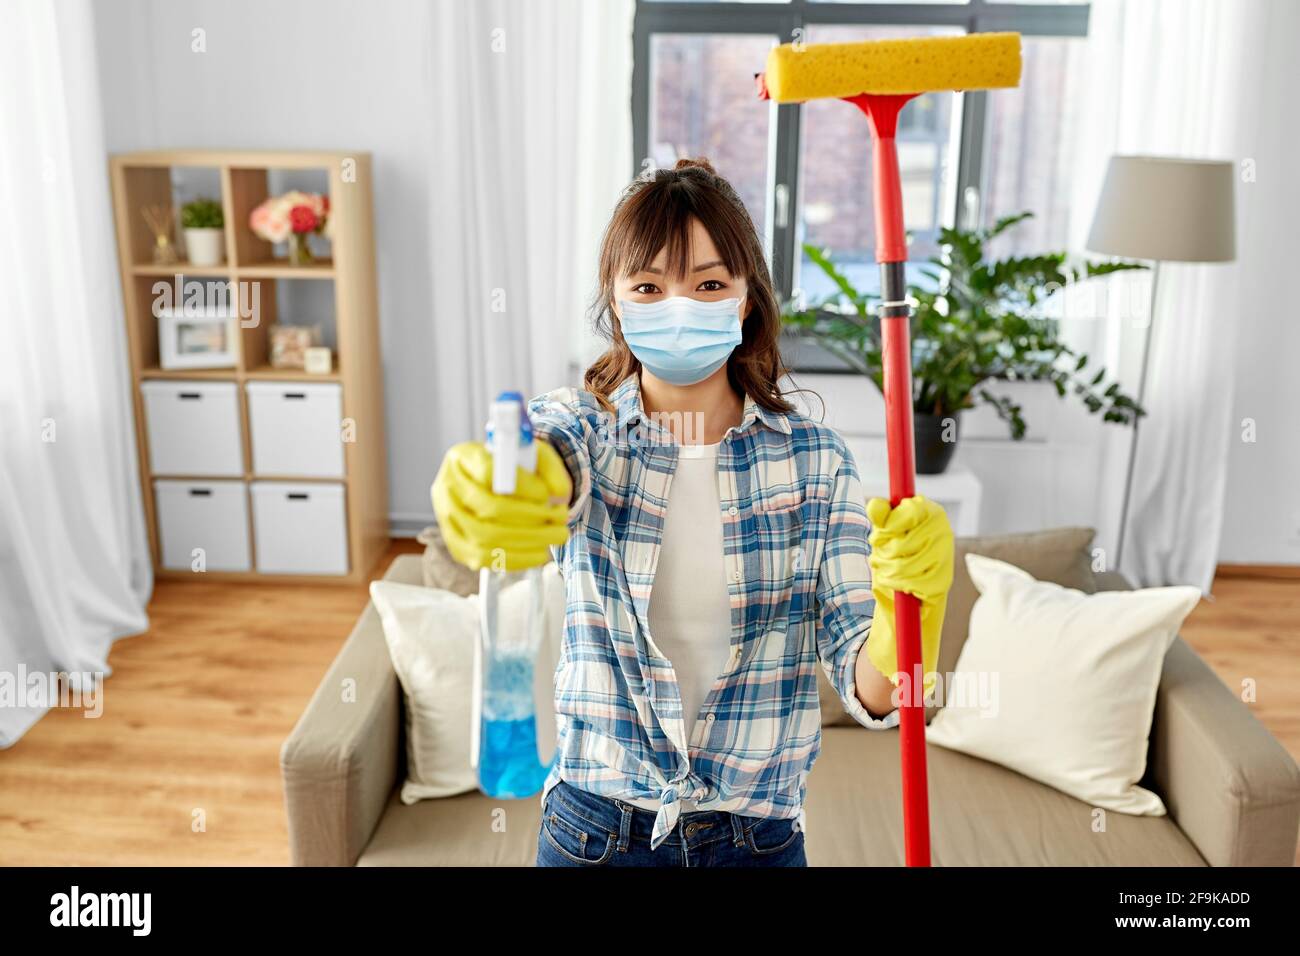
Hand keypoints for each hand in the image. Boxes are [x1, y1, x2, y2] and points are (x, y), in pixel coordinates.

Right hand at [431, 439, 571, 570]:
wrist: (493, 485)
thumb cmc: (512, 468)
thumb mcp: (531, 454)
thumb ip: (549, 467)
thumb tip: (560, 492)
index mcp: (462, 457)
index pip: (488, 472)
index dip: (521, 486)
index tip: (546, 494)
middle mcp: (447, 487)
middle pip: (487, 507)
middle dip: (531, 516)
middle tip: (560, 517)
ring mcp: (447, 519)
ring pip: (485, 536)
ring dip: (528, 539)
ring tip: (556, 535)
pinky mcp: (455, 544)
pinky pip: (483, 559)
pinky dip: (516, 559)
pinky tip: (539, 553)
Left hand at [863, 495, 953, 695]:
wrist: (908, 611)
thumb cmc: (895, 565)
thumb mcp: (883, 539)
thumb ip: (882, 520)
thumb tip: (875, 504)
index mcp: (932, 515)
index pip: (913, 509)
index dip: (893, 522)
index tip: (884, 531)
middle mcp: (944, 534)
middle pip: (902, 539)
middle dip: (885, 553)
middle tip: (886, 560)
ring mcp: (945, 561)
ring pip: (903, 562)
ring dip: (888, 572)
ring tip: (893, 575)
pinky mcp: (942, 585)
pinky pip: (911, 584)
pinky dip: (898, 589)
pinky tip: (903, 590)